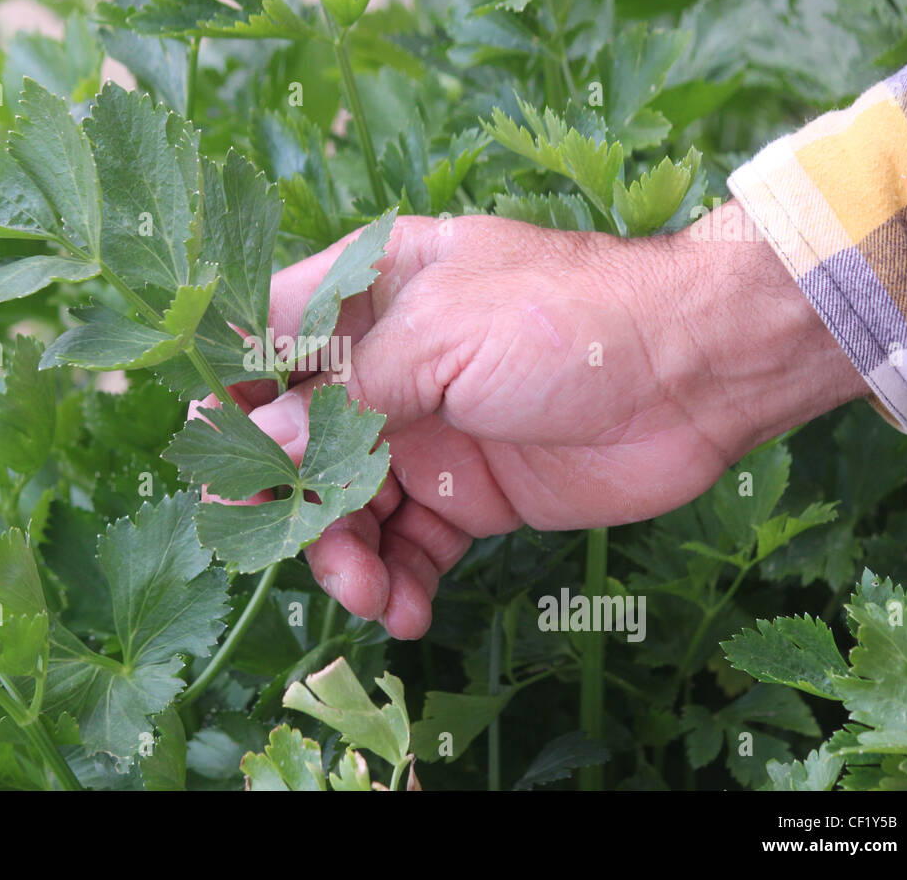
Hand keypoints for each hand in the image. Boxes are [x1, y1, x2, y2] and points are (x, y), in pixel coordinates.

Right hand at [208, 201, 867, 638]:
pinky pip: (407, 548)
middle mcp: (384, 368)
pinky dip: (397, 583)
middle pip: (294, 436)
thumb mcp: (441, 336)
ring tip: (365, 592)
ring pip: (343, 503)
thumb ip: (347, 392)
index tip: (213, 448)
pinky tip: (406, 610)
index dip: (231, 389)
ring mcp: (423, 436)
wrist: (693, 374)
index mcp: (367, 296)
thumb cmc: (563, 320)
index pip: (267, 335)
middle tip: (275, 542)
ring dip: (339, 554)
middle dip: (280, 494)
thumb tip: (258, 440)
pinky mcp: (465, 498)